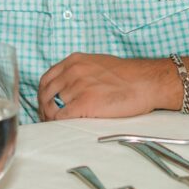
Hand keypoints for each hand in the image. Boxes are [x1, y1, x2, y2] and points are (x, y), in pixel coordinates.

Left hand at [37, 53, 175, 120]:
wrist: (145, 82)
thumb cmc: (126, 76)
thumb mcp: (96, 64)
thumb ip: (79, 72)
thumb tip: (67, 86)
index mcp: (73, 61)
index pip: (46, 79)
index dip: (43, 94)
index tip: (45, 104)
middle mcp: (72, 71)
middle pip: (45, 93)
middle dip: (43, 108)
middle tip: (47, 119)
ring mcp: (77, 86)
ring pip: (52, 106)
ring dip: (50, 118)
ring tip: (55, 125)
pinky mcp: (85, 103)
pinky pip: (61, 116)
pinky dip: (58, 123)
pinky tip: (63, 127)